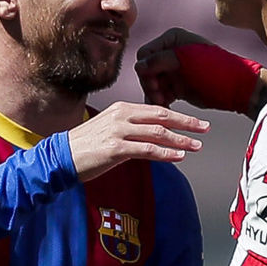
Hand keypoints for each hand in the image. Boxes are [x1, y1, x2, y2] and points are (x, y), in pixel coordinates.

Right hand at [67, 101, 208, 181]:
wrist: (61, 157)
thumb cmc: (86, 146)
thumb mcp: (111, 129)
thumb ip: (133, 130)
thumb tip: (157, 138)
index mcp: (122, 108)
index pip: (157, 109)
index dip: (180, 115)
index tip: (196, 121)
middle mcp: (122, 116)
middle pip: (162, 116)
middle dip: (187, 123)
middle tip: (205, 128)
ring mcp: (118, 131)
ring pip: (158, 133)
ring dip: (180, 140)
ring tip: (196, 146)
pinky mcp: (115, 149)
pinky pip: (147, 150)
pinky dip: (165, 153)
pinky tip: (179, 157)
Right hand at [134, 28, 262, 112]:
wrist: (237, 89)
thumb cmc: (216, 69)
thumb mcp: (187, 60)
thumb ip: (160, 60)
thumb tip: (138, 66)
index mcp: (172, 39)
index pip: (145, 54)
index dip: (146, 70)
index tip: (155, 84)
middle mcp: (170, 52)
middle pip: (146, 70)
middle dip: (151, 85)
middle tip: (160, 98)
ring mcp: (173, 70)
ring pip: (151, 84)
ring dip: (154, 95)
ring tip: (164, 104)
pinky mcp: (177, 87)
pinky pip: (161, 94)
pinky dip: (161, 101)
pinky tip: (166, 107)